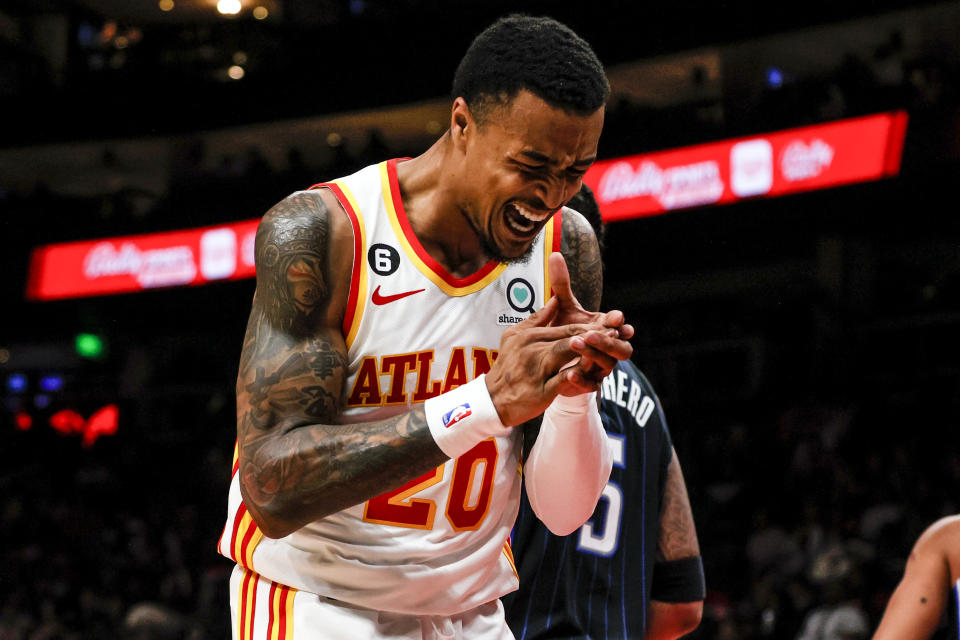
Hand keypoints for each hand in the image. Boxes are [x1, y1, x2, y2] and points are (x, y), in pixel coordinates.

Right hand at [484, 298, 614, 425]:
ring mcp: (537, 368)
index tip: (608, 324)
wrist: (494, 399)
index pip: (565, 327)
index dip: (588, 325)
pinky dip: (579, 377)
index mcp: (529, 335)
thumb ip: (537, 318)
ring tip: (608, 347)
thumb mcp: (515, 336)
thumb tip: (554, 300)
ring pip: (566, 352)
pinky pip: (563, 379)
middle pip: (569, 336)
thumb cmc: (507, 366)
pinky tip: (594, 377)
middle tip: (616, 331)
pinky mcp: (541, 389)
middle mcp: (533, 348)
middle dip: (594, 333)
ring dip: (589, 348)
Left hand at [547, 252, 632, 390]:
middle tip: (591, 332)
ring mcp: (601, 367)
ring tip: (577, 345)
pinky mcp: (589, 383)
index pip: (621, 327)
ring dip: (594, 355)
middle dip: (608, 340)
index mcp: (607, 330)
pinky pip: (591, 384)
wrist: (555, 360)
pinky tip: (569, 373)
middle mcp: (609, 349)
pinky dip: (582, 378)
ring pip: (609, 365)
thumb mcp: (563, 306)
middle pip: (623, 349)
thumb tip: (555, 254)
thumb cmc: (565, 329)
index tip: (616, 316)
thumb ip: (562, 284)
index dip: (620, 322)